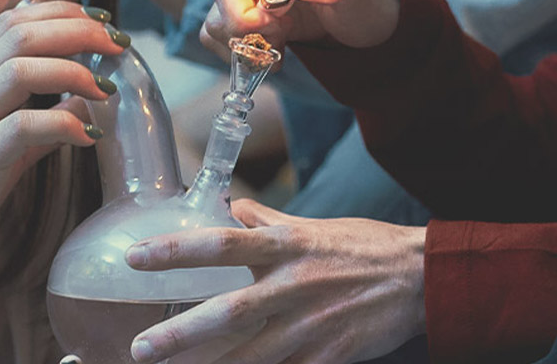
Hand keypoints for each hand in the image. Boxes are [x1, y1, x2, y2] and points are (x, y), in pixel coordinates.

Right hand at [0, 0, 126, 273]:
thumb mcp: (3, 143)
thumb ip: (42, 118)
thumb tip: (88, 102)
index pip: (11, 21)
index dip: (61, 12)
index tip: (102, 22)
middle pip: (18, 33)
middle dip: (76, 30)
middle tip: (117, 44)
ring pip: (17, 70)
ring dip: (72, 71)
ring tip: (105, 89)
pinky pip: (21, 127)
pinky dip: (62, 124)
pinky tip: (88, 136)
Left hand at [124, 199, 426, 363]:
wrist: (422, 277)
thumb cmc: (367, 247)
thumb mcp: (316, 226)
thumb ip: (269, 222)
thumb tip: (233, 208)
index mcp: (288, 247)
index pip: (221, 245)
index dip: (176, 252)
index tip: (134, 257)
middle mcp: (294, 286)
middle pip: (229, 313)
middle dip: (182, 334)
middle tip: (141, 348)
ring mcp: (312, 327)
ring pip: (252, 357)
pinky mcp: (330, 357)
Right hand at [199, 0, 400, 56]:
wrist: (371, 16)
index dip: (240, 14)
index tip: (273, 29)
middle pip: (217, 9)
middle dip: (242, 36)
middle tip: (280, 43)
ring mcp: (253, 4)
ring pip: (216, 29)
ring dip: (242, 50)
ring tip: (280, 51)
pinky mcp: (255, 26)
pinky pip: (227, 44)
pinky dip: (244, 58)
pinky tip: (275, 57)